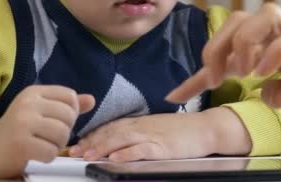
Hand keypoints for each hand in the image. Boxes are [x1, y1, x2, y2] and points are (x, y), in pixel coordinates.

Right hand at [0, 85, 94, 176]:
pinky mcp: (20, 144)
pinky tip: (36, 154)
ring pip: (62, 134)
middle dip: (65, 130)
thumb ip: (65, 105)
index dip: (71, 112)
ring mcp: (23, 123)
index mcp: (33, 92)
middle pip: (69, 116)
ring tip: (43, 145)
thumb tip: (92, 100)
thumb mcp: (40, 111)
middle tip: (48, 137)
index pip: (70, 97)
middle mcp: (27, 104)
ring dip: (57, 145)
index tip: (57, 121)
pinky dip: (47, 157)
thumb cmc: (17, 130)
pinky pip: (51, 152)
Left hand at [70, 108, 250, 161]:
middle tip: (74, 151)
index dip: (93, 135)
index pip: (111, 127)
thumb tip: (120, 142)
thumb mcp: (157, 128)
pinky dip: (127, 153)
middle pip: (112, 132)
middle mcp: (143, 126)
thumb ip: (139, 133)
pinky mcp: (163, 146)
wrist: (206, 128)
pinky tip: (115, 158)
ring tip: (87, 155)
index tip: (78, 143)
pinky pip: (141, 149)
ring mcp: (152, 135)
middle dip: (91, 142)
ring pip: (122, 139)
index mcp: (141, 122)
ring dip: (102, 147)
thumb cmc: (183, 131)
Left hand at [167, 3, 280, 132]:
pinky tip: (264, 75)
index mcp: (271, 51)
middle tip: (212, 78)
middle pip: (240, 17)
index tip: (174, 95)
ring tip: (243, 71)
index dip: (198, 72)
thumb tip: (260, 90)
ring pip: (265, 13)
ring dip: (243, 41)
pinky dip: (275, 53)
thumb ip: (272, 94)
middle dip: (216, 44)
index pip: (228, 51)